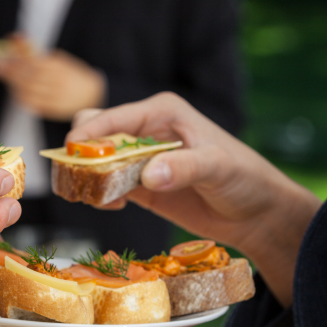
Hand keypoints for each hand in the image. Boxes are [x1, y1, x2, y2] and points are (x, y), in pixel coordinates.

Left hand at [0, 47, 104, 121]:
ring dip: (12, 82)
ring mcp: (55, 98)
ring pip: (26, 90)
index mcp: (60, 67)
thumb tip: (14, 38)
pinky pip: (30, 103)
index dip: (15, 57)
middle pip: (27, 76)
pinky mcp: (51, 110)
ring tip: (3, 73)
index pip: (33, 62)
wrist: (91, 94)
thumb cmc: (70, 73)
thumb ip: (36, 52)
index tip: (1, 53)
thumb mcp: (57, 59)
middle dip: (8, 70)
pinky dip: (19, 95)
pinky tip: (15, 88)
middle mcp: (58, 83)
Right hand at [68, 93, 321, 306]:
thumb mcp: (217, 167)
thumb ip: (184, 167)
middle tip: (81, 180)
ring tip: (95, 198)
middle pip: (94, 135)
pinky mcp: (139, 185)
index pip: (112, 118)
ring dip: (87, 178)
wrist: (256, 213)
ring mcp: (140, 159)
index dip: (88, 134)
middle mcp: (145, 131)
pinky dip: (100, 194)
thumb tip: (148, 175)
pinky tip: (115, 206)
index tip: (71, 154)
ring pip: (95, 161)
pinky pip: (106, 185)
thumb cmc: (244, 178)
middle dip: (80, 155)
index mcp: (161, 113)